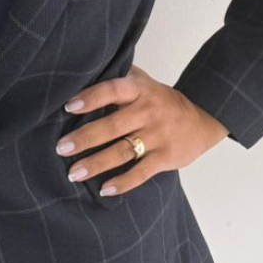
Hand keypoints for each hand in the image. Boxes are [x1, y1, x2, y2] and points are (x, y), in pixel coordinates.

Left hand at [55, 64, 229, 195]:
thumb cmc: (160, 99)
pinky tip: (104, 189)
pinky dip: (123, 183)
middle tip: (61, 147)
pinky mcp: (166, 158)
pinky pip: (141, 173)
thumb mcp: (143, 82)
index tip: (67, 107)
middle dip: (85, 138)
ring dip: (96, 163)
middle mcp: (148, 112)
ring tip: (74, 172)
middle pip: (112, 126)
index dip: (90, 98)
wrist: (202, 120)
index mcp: (139, 90)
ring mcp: (157, 136)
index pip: (111, 90)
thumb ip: (118, 77)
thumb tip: (83, 73)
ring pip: (123, 151)